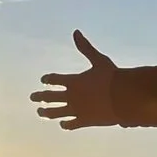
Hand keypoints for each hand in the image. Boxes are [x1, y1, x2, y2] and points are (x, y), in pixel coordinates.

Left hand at [31, 31, 156, 128]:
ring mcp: (76, 109)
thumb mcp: (99, 60)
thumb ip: (85, 47)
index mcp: (72, 80)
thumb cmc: (113, 77)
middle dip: (39, 96)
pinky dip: (65, 124)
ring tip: (40, 112)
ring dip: (46, 112)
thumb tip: (76, 31)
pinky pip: (70, 124)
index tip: (43, 80)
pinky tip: (63, 124)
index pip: (53, 79)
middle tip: (32, 97)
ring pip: (55, 112)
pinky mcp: (84, 121)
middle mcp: (71, 96)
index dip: (47, 79)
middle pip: (49, 96)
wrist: (124, 97)